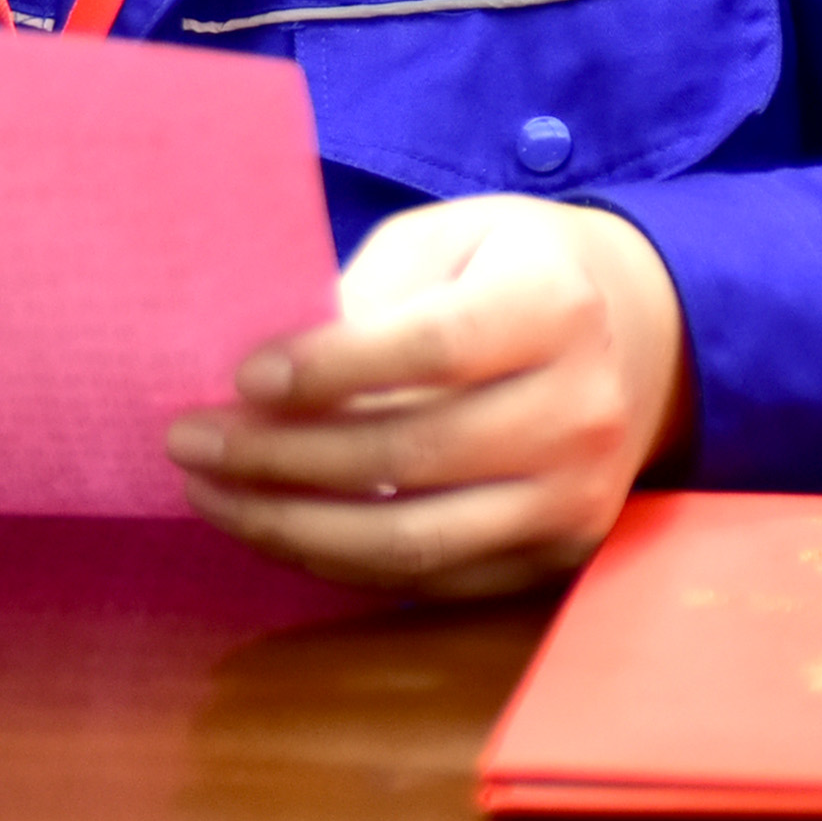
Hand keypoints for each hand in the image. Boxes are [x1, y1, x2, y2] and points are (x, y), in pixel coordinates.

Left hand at [165, 194, 695, 598]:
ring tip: (209, 493)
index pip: (435, 349)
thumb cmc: (506, 273)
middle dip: (283, 456)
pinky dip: (337, 560)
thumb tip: (262, 374)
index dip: (332, 370)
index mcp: (554, 307)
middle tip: (188, 440)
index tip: (243, 377)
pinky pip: (430, 579)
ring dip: (292, 526)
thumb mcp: (444, 241)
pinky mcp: (555, 557)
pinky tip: (271, 525)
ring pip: (414, 539)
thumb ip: (365, 294)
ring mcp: (574, 498)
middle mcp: (580, 410)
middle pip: (413, 453)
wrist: (633, 339)